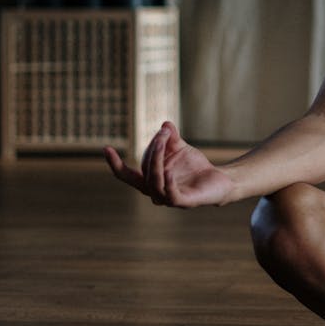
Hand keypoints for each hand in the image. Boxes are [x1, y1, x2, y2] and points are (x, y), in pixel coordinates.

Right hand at [104, 121, 234, 207]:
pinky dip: (168, 183)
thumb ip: (170, 138)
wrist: (218, 179)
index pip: (127, 175)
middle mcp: (154, 191)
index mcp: (149, 179)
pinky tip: (170, 170)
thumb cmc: (194, 166)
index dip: (115, 164)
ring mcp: (168, 199)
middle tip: (163, 132)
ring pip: (154, 181)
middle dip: (152, 149)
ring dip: (157, 160)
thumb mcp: (180, 147)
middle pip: (145, 170)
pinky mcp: (183, 202)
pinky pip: (171, 195)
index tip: (106, 148)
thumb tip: (165, 123)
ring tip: (163, 142)